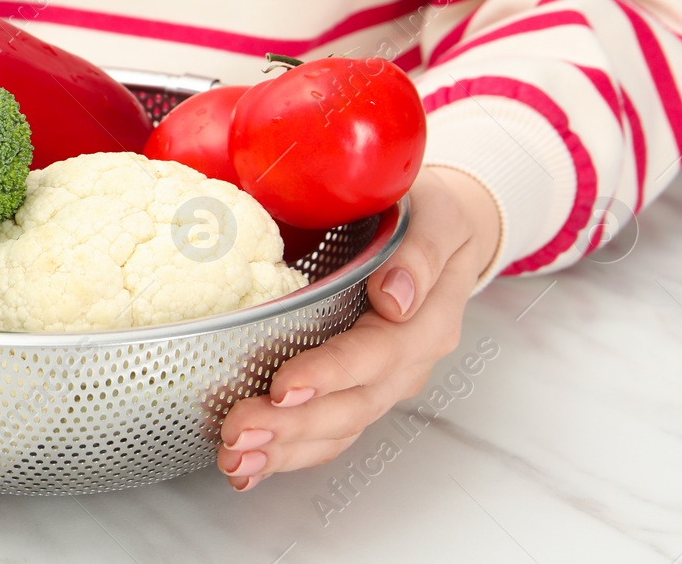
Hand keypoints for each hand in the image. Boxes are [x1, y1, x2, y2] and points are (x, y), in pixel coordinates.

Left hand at [216, 165, 500, 489]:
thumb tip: (394, 297)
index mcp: (425, 321)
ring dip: (284, 450)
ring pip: (337, 429)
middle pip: (351, 406)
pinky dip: (288, 455)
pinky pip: (328, 433)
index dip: (329, 374)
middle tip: (238, 432)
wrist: (446, 230)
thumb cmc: (430, 214)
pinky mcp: (360, 389)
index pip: (376, 355)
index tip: (283, 385)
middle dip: (292, 425)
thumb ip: (418, 254)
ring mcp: (383, 382)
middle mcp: (406, 363)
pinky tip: (249, 468)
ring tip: (235, 460)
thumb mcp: (435, 216)